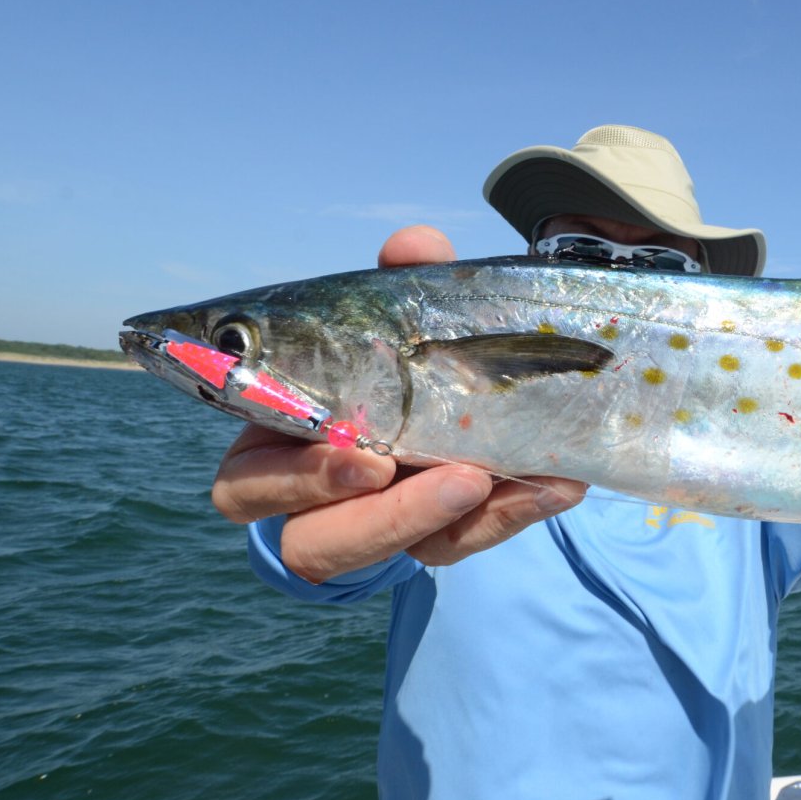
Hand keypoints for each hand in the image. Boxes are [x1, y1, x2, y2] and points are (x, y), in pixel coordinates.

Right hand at [210, 224, 586, 581]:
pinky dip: (507, 514)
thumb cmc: (387, 362)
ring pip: (393, 553)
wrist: (444, 406)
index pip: (245, 484)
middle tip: (436, 474)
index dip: (288, 480)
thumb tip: (413, 246)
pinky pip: (460, 543)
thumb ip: (403, 285)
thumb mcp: (397, 321)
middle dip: (378, 513)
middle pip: (313, 539)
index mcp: (275, 451)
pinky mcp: (430, 543)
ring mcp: (374, 532)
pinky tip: (555, 484)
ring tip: (485, 478)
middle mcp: (313, 508)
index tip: (362, 455)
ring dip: (434, 518)